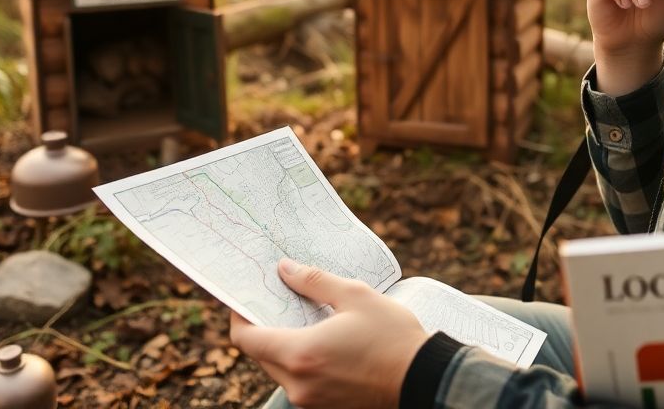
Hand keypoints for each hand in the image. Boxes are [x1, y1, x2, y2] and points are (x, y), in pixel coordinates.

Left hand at [230, 259, 430, 408]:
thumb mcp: (356, 296)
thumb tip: (284, 269)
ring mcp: (310, 400)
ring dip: (282, 345)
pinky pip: (298, 382)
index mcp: (300, 354)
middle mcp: (298, 383)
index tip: (246, 297)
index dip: (239, 315)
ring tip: (303, 320)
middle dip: (263, 327)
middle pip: (259, 354)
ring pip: (278, 369)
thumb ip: (314, 281)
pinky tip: (321, 342)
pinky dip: (300, 362)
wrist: (424, 379)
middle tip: (277, 301)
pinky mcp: (324, 407)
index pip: (245, 339)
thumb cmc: (393, 336)